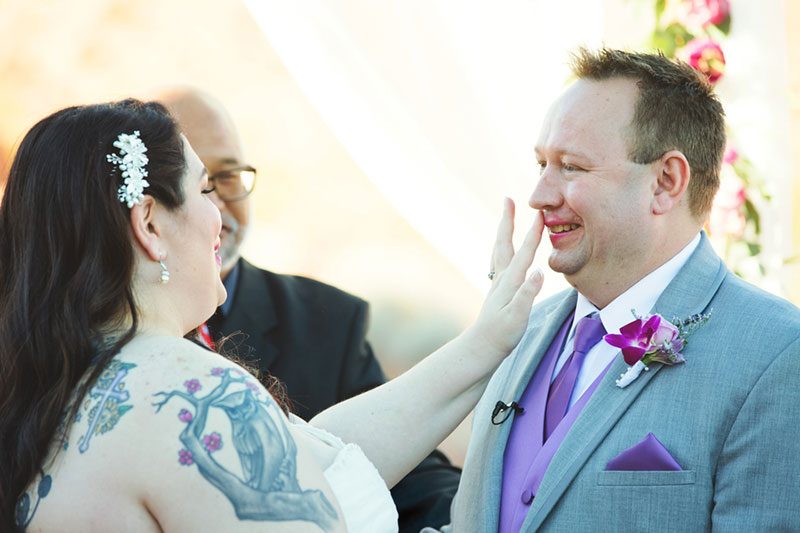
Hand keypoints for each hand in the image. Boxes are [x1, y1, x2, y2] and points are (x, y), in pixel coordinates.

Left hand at [470, 198, 543, 357]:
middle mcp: (502, 278)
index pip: (525, 253)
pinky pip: (501, 260)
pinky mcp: (498, 289)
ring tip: (507, 216)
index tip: (540, 214)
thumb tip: (538, 272)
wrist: (482, 347)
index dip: (534, 234)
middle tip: (508, 200)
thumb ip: (528, 294)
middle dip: (508, 221)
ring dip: (505, 231)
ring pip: (501, 250)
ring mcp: (498, 283)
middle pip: (505, 243)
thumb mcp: (518, 317)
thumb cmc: (501, 335)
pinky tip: (506, 249)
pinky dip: (504, 247)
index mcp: (510, 282)